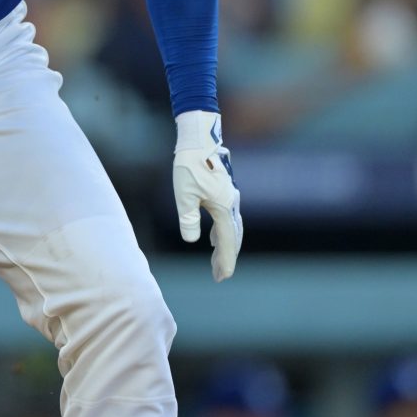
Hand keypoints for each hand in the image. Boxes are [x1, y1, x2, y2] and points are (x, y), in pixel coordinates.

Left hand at [172, 111, 241, 281]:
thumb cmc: (190, 164)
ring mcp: (230, 197)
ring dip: (225, 246)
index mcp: (224, 207)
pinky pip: (226, 218)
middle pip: (233, 237)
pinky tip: (214, 237)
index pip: (228, 241)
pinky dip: (223, 232)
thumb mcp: (184, 194)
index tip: (222, 277)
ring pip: (231, 227)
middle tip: (219, 276)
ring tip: (217, 262)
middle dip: (226, 257)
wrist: (199, 138)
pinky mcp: (223, 191)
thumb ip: (188, 218)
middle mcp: (231, 204)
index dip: (225, 261)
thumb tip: (192, 241)